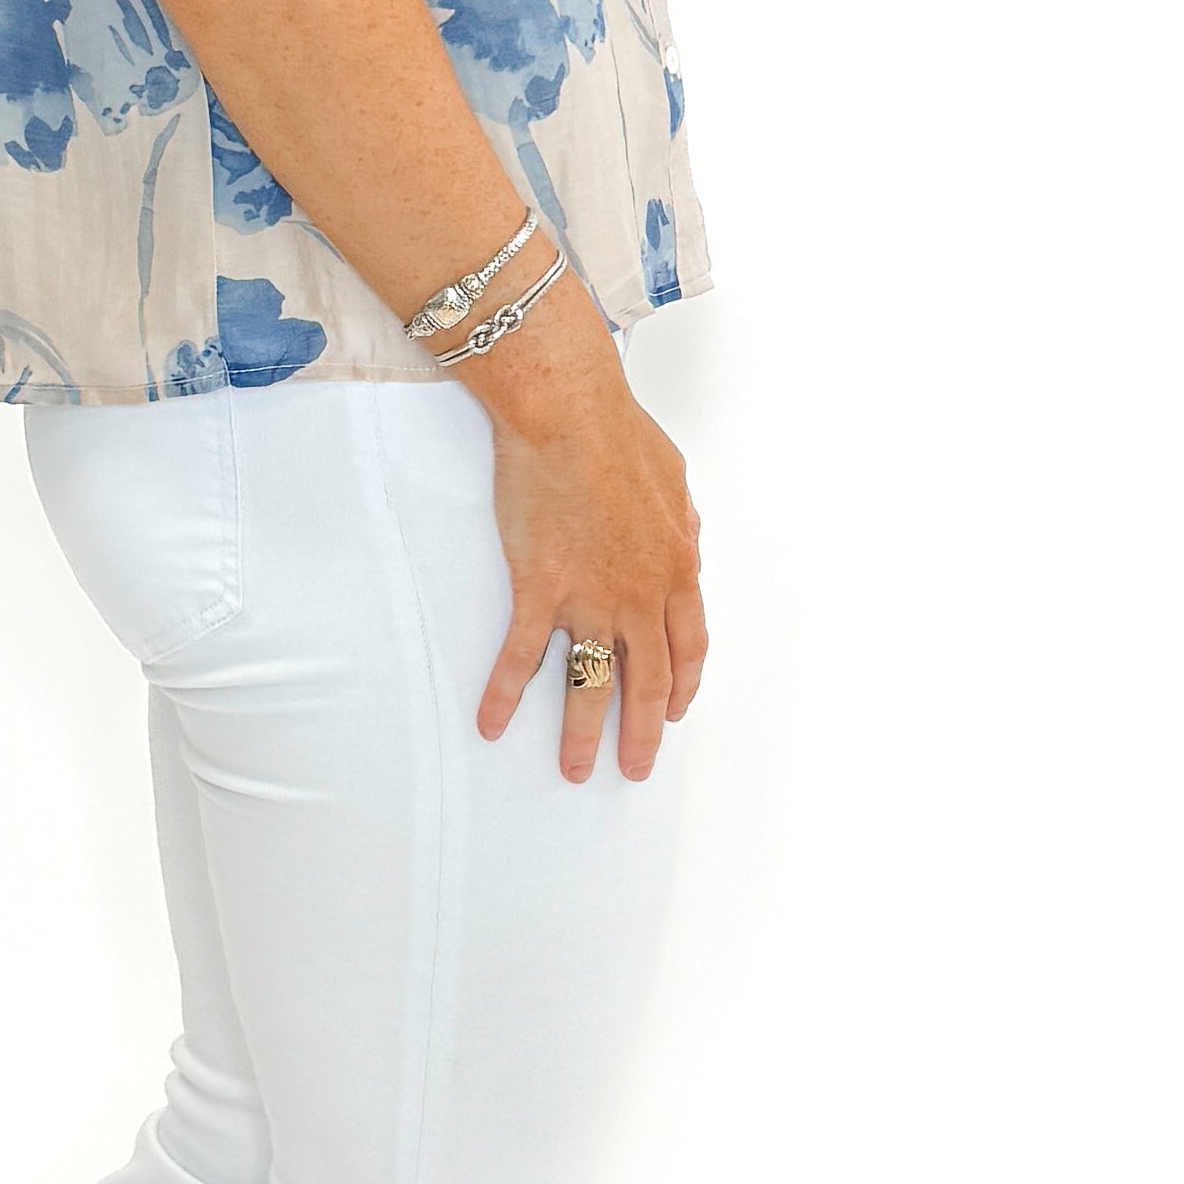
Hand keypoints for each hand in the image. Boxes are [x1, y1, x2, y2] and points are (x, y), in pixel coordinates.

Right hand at [466, 313, 706, 785]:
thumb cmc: (619, 434)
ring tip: (574, 770)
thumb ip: (684, 523)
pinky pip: (522, 656)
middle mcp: (640, 596)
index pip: (687, 649)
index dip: (681, 687)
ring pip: (591, 683)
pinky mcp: (541, 589)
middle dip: (642, 734)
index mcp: (677, 570)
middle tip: (633, 768)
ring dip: (581, 733)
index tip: (672, 712)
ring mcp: (591, 597)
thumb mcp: (675, 480)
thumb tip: (691, 545)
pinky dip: (505, 694)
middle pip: (648, 683)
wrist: (569, 413)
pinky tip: (492, 724)